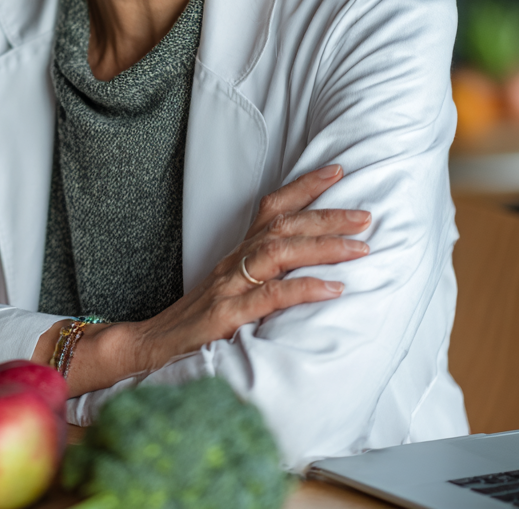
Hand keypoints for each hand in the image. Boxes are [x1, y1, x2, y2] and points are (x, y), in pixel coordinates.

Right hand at [35, 164, 370, 396]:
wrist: (152, 348)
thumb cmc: (198, 324)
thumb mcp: (234, 292)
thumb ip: (264, 278)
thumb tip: (312, 270)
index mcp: (237, 254)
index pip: (271, 208)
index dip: (304, 187)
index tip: (337, 171)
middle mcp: (234, 262)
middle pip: (282, 225)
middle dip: (327, 215)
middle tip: (366, 213)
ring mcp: (229, 287)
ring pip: (279, 252)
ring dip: (323, 246)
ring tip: (361, 247)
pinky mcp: (227, 315)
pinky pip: (271, 296)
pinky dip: (304, 289)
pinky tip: (334, 289)